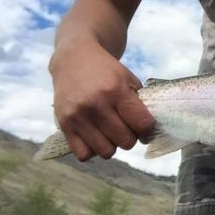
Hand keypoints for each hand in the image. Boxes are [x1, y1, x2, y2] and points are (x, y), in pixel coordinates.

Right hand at [50, 42, 154, 160]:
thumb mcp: (127, 78)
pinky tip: (94, 137)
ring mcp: (78, 116)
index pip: (142, 124)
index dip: (148, 130)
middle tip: (126, 128)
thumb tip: (149, 130)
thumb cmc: (105, 71)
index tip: (145, 128)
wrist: (74, 59)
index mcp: (116, 90)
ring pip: (106, 152)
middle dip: (130, 137)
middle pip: (126, 141)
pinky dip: (92, 150)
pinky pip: (84, 154)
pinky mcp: (64, 125)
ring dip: (112, 145)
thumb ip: (139, 103)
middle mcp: (96, 104)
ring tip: (110, 133)